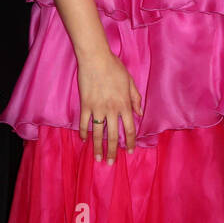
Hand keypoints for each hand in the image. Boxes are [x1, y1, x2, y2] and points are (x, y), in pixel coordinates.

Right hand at [77, 48, 142, 163]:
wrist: (95, 58)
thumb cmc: (114, 67)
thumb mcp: (130, 81)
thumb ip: (135, 98)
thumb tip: (139, 113)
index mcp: (124, 104)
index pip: (129, 129)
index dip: (129, 142)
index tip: (129, 151)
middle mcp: (112, 110)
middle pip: (113, 135)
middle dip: (113, 151)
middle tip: (111, 163)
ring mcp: (97, 109)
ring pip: (98, 133)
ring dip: (98, 147)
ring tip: (97, 158)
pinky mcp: (85, 105)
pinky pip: (84, 123)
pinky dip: (84, 133)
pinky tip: (84, 141)